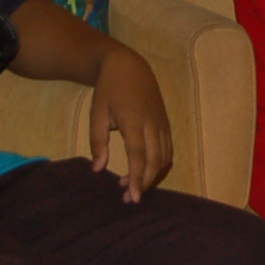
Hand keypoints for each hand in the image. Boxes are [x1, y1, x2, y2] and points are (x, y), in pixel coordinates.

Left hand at [90, 46, 173, 201]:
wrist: (128, 66)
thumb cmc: (108, 90)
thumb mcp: (96, 114)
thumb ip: (98, 143)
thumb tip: (98, 169)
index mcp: (134, 122)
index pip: (139, 157)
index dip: (137, 179)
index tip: (132, 197)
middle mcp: (152, 124)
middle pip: (156, 161)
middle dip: (145, 183)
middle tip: (129, 198)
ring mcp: (162, 123)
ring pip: (165, 157)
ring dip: (153, 176)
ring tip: (134, 186)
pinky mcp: (166, 122)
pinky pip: (168, 149)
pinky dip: (160, 164)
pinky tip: (146, 171)